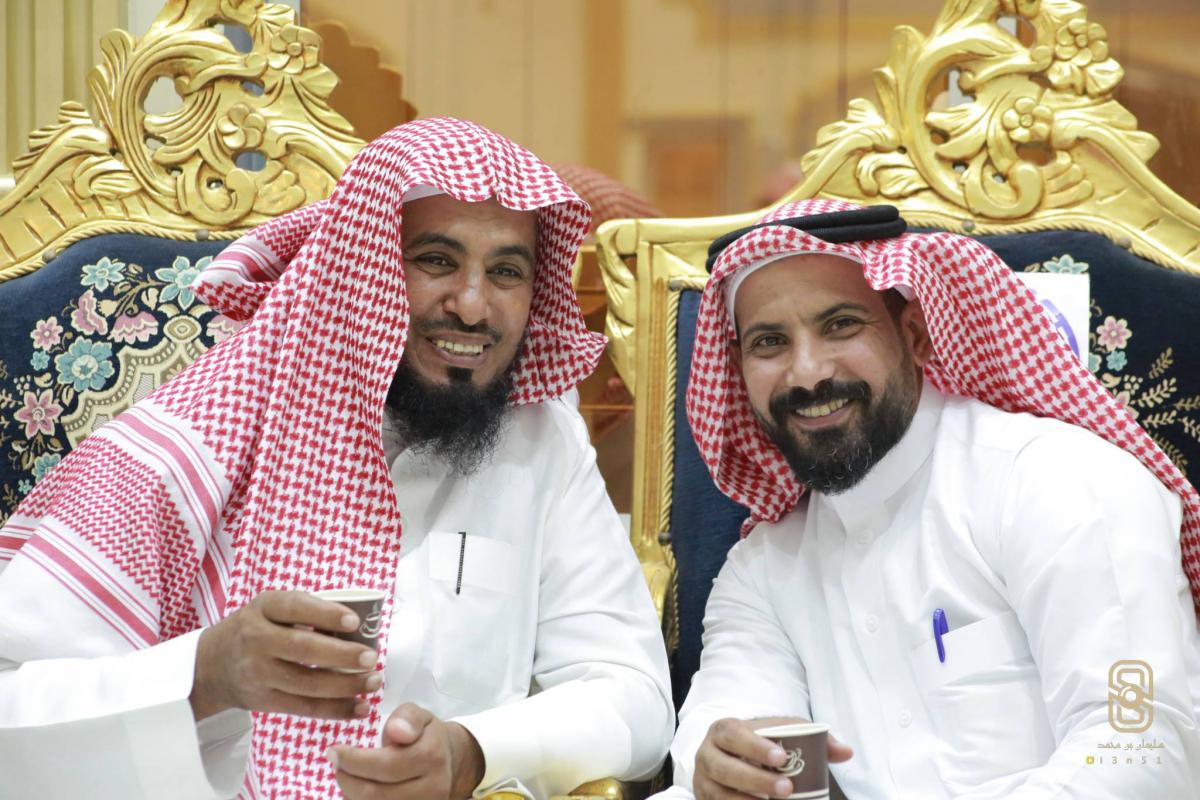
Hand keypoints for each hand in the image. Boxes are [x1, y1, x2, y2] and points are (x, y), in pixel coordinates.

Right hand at [190, 590, 380, 720]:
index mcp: (263, 608)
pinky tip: (360, 707)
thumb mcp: (269, 607)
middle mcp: (256, 640)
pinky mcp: (264, 701)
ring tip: (374, 681)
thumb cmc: (255, 628)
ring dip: (346, 685)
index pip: (295, 608)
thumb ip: (305, 610)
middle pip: (303, 649)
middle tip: (371, 657)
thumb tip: (358, 624)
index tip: (354, 621)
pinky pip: (304, 708)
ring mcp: (258, 674)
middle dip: (342, 655)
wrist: (211, 664)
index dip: (326, 614)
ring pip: (306, 683)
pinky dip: (335, 709)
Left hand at [328, 703, 485, 799]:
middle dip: (348, 780)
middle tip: (336, 765)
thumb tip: (396, 731)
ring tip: (348, 776)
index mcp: (432, 756)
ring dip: (353, 794)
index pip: (385, 765)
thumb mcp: (419, 716)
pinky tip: (359, 790)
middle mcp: (433, 787)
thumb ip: (407, 718)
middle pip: (377, 794)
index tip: (334, 751)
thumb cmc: (426, 735)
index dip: (353, 760)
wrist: (450, 761)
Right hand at [693, 716, 852, 799]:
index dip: (755, 747)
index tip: (782, 758)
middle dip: (755, 780)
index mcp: (723, 730)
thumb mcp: (781, 733)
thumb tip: (846, 752)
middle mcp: (706, 753)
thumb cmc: (758, 743)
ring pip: (719, 794)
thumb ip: (812, 739)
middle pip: (724, 768)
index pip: (734, 735)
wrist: (726, 755)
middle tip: (786, 789)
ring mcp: (702, 780)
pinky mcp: (704, 799)